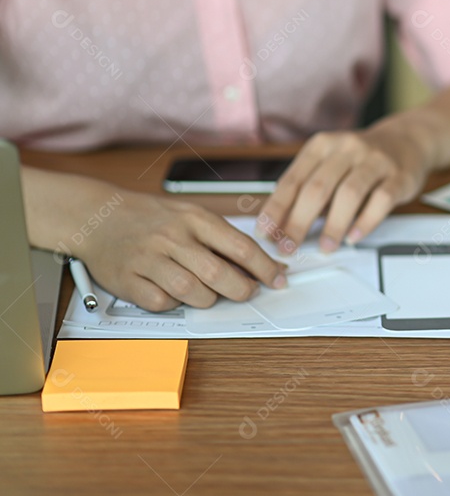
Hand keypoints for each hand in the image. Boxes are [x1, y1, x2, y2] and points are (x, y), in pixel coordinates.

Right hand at [78, 191, 286, 311]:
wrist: (99, 216)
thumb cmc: (153, 218)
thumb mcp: (192, 216)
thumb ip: (226, 239)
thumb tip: (268, 264)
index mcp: (194, 218)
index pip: (240, 246)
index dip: (265, 267)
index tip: (278, 279)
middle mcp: (172, 236)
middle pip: (218, 273)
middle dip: (241, 289)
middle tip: (247, 292)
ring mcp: (148, 258)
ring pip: (191, 291)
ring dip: (208, 299)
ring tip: (209, 293)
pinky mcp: (127, 278)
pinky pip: (160, 302)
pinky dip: (173, 303)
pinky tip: (174, 293)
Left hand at [259, 118, 436, 252]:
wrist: (407, 140)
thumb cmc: (360, 159)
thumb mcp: (329, 163)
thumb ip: (307, 188)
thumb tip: (278, 225)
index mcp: (322, 145)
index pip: (292, 180)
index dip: (276, 209)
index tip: (266, 233)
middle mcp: (347, 148)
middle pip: (317, 188)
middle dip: (299, 222)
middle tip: (289, 247)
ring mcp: (375, 161)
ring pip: (349, 194)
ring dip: (333, 225)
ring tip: (325, 247)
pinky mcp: (398, 176)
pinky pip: (381, 201)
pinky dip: (365, 222)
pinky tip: (354, 237)